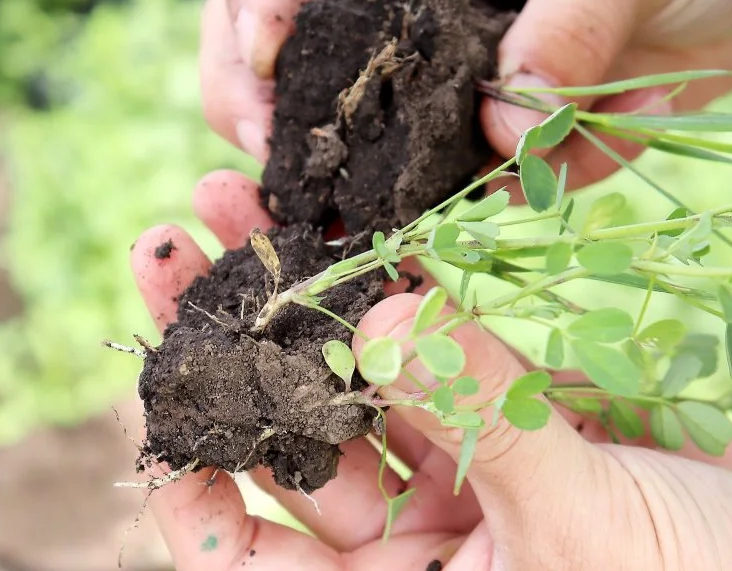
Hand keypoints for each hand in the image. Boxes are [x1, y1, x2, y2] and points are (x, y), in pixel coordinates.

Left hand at [128, 171, 731, 570]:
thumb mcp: (577, 526)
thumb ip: (480, 414)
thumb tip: (377, 315)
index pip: (253, 553)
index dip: (192, 478)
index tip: (155, 380)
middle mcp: (427, 538)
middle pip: (301, 434)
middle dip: (244, 337)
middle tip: (186, 239)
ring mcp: (485, 468)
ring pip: (376, 375)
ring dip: (322, 292)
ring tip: (258, 196)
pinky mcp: (543, 414)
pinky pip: (470, 345)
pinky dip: (428, 286)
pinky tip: (377, 218)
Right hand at [202, 0, 731, 188]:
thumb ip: (564, 26)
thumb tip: (505, 135)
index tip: (266, 55)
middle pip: (280, 36)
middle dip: (263, 101)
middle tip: (281, 164)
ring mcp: (440, 64)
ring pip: (356, 128)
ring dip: (373, 177)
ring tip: (409, 207)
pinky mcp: (487, 126)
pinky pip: (464, 175)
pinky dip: (513, 187)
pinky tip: (588, 157)